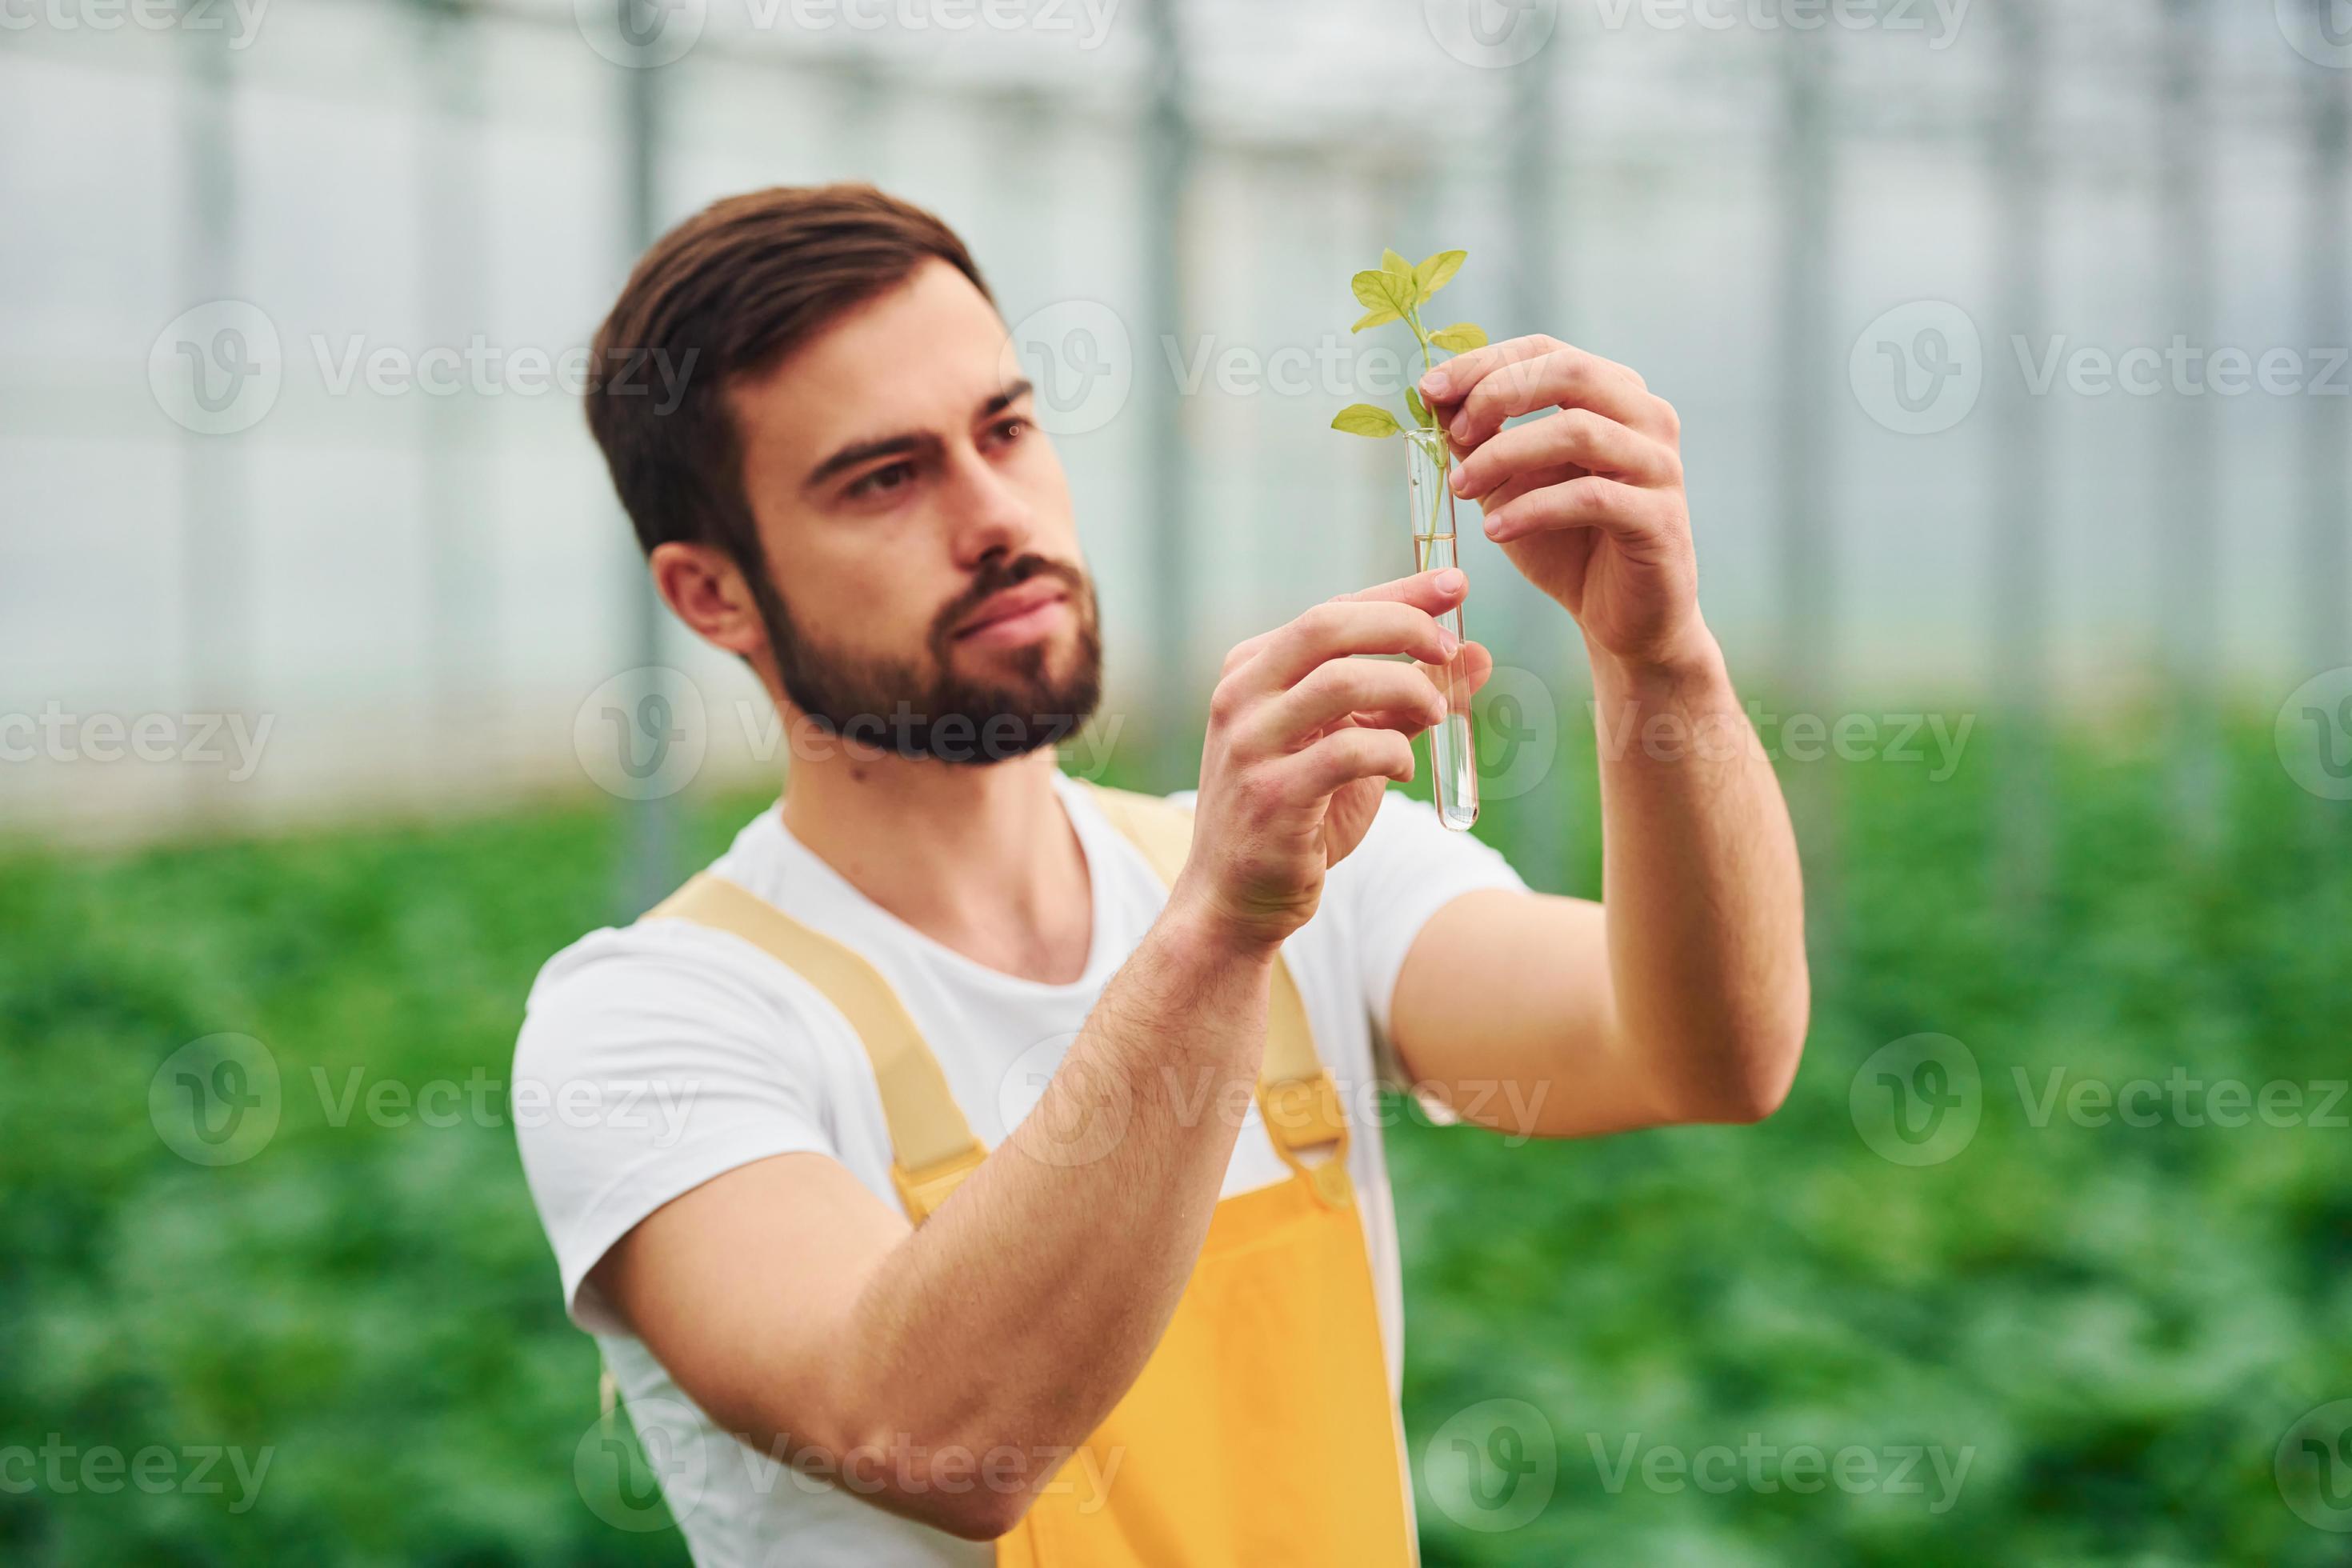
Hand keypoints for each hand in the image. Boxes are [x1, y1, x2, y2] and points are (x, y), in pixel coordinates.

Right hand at [1175, 569, 1493, 953]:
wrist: (1236, 898)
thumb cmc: (1298, 814)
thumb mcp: (1353, 743)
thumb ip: (1404, 698)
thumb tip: (1475, 653)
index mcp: (1252, 670)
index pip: (1332, 610)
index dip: (1399, 592)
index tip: (1455, 583)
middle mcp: (1241, 696)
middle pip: (1328, 625)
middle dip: (1402, 624)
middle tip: (1450, 647)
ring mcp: (1250, 744)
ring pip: (1340, 680)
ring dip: (1406, 690)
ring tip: (1433, 715)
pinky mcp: (1272, 794)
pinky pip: (1350, 750)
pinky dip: (1394, 751)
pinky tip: (1405, 770)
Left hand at [1419, 337, 1705, 670]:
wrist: (1622, 619)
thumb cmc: (1567, 544)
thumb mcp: (1510, 484)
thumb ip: (1480, 439)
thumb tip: (1435, 397)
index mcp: (1613, 394)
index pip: (1545, 352)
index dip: (1484, 363)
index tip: (1429, 389)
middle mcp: (1646, 417)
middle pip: (1569, 372)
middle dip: (1497, 394)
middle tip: (1454, 434)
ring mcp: (1659, 464)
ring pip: (1577, 431)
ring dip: (1505, 454)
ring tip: (1461, 486)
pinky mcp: (1659, 517)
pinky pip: (1590, 497)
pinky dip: (1532, 508)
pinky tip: (1495, 529)